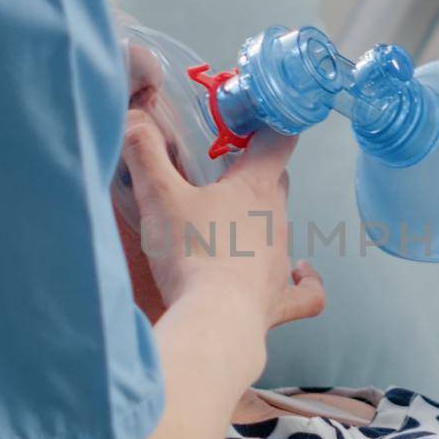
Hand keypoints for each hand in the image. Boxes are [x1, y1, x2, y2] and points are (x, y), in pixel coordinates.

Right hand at [120, 109, 324, 330]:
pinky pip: (306, 291)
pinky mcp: (281, 300)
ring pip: (281, 229)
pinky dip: (306, 282)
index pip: (278, 140)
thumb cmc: (192, 255)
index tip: (251, 117)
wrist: (215, 321)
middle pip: (276, 181)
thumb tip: (132, 116)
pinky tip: (301, 274)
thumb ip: (144, 151)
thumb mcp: (159, 196)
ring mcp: (282, 262)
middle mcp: (277, 220)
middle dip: (254, 172)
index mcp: (255, 187)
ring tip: (231, 226)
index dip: (270, 122)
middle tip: (222, 172)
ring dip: (261, 223)